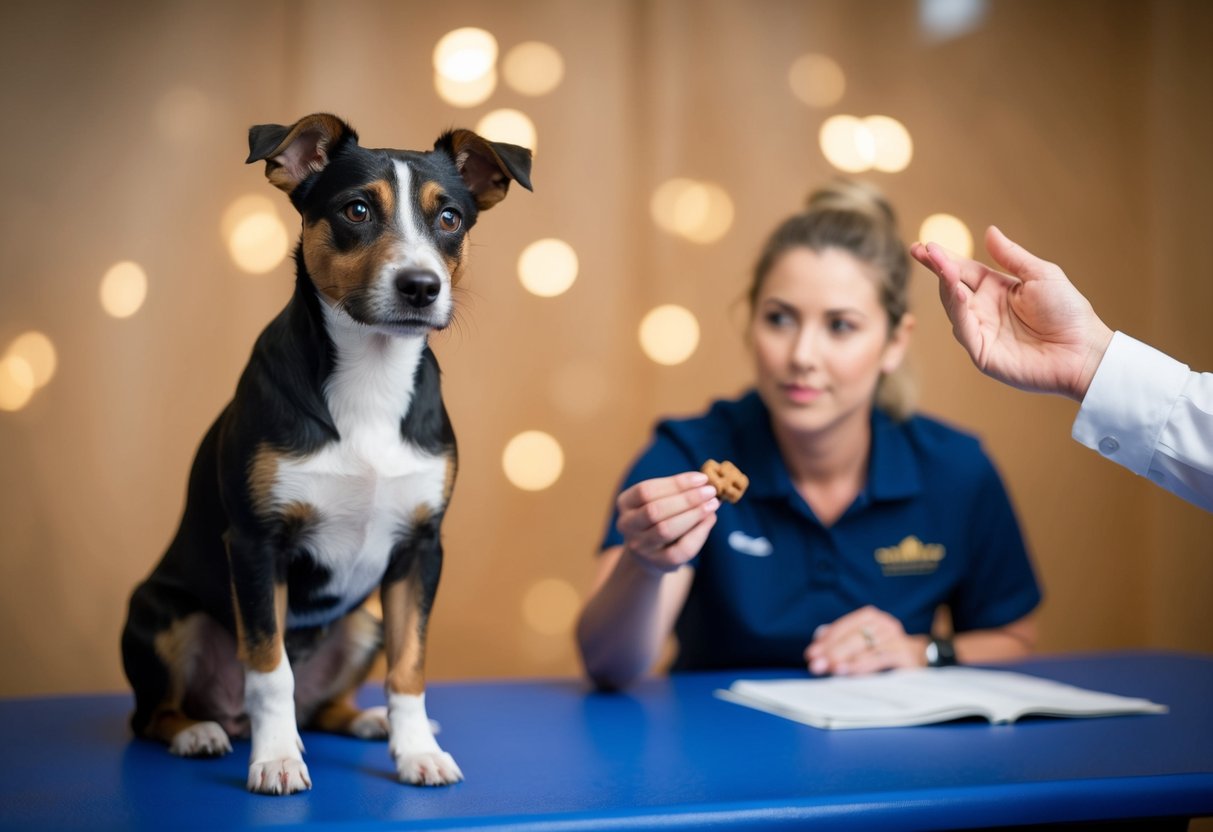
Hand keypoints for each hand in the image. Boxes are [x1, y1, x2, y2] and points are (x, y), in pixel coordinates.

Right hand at [615, 472, 719, 573]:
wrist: (650, 554)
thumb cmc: (660, 518)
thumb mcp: (662, 500)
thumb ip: (679, 491)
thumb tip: (707, 484)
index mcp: (625, 503)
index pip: (646, 491)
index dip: (675, 484)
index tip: (702, 478)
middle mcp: (627, 525)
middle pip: (654, 511)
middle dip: (687, 499)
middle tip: (710, 491)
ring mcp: (640, 547)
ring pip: (666, 530)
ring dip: (693, 514)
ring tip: (713, 504)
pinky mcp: (658, 563)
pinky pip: (681, 549)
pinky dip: (699, 533)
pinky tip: (709, 520)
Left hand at [805, 606, 926, 675]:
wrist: (922, 658)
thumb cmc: (884, 651)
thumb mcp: (863, 643)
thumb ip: (841, 640)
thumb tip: (818, 638)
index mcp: (870, 617)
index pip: (844, 627)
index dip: (826, 641)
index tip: (810, 654)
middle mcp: (884, 623)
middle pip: (853, 637)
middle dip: (832, 652)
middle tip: (815, 665)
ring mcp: (896, 638)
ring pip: (866, 647)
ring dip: (845, 658)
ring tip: (830, 668)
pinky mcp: (906, 654)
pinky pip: (881, 659)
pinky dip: (863, 665)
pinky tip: (849, 671)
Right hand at [910, 226, 1113, 400]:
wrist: (1083, 350)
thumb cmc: (1068, 312)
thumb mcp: (1041, 274)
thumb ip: (1011, 256)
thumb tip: (989, 231)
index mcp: (996, 289)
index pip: (963, 270)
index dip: (943, 259)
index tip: (924, 245)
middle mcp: (984, 310)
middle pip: (952, 286)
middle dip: (938, 268)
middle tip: (923, 250)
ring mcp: (981, 332)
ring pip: (954, 307)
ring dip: (946, 286)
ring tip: (943, 266)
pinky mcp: (982, 353)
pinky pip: (964, 330)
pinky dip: (958, 311)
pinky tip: (957, 291)